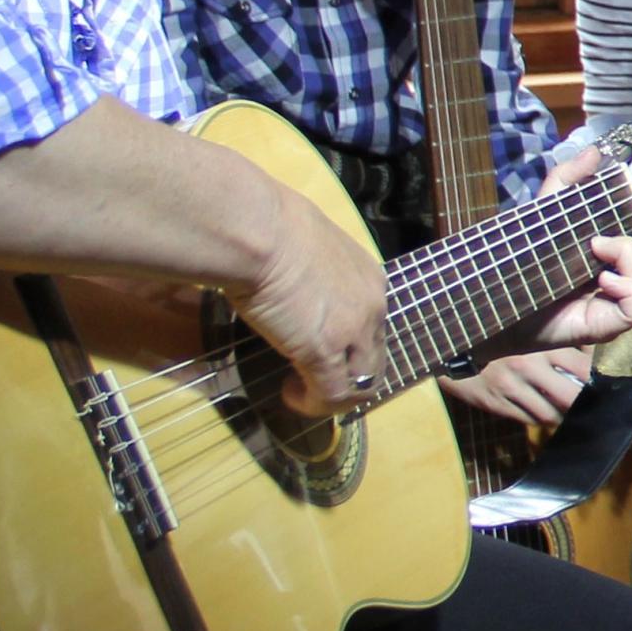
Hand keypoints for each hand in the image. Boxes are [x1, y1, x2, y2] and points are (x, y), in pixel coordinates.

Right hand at [243, 192, 393, 419]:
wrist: (257, 229)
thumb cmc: (270, 226)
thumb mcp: (308, 247)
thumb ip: (312, 270)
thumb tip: (292, 285)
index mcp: (369, 278)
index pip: (373, 326)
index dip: (351, 347)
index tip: (323, 353)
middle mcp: (372, 305)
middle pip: (374, 358)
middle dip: (347, 375)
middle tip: (312, 379)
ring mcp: (353, 330)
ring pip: (362, 383)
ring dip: (333, 395)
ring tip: (302, 390)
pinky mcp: (325, 350)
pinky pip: (333, 394)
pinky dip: (314, 404)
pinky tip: (290, 392)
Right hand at [443, 345, 592, 434]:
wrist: (451, 346)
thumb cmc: (496, 334)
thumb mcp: (527, 330)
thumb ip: (556, 339)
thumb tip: (589, 348)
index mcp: (540, 345)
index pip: (582, 367)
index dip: (596, 379)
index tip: (602, 383)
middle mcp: (527, 366)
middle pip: (570, 397)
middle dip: (583, 404)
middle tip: (591, 406)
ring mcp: (510, 387)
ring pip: (548, 414)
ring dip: (562, 416)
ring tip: (570, 414)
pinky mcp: (495, 403)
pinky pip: (527, 419)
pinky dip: (540, 419)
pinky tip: (545, 414)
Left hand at [500, 143, 631, 352]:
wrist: (495, 296)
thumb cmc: (525, 260)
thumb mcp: (547, 211)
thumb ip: (569, 180)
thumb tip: (594, 152)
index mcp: (628, 261)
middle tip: (615, 240)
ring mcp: (622, 308)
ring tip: (600, 255)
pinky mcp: (608, 325)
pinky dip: (628, 288)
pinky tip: (600, 281)